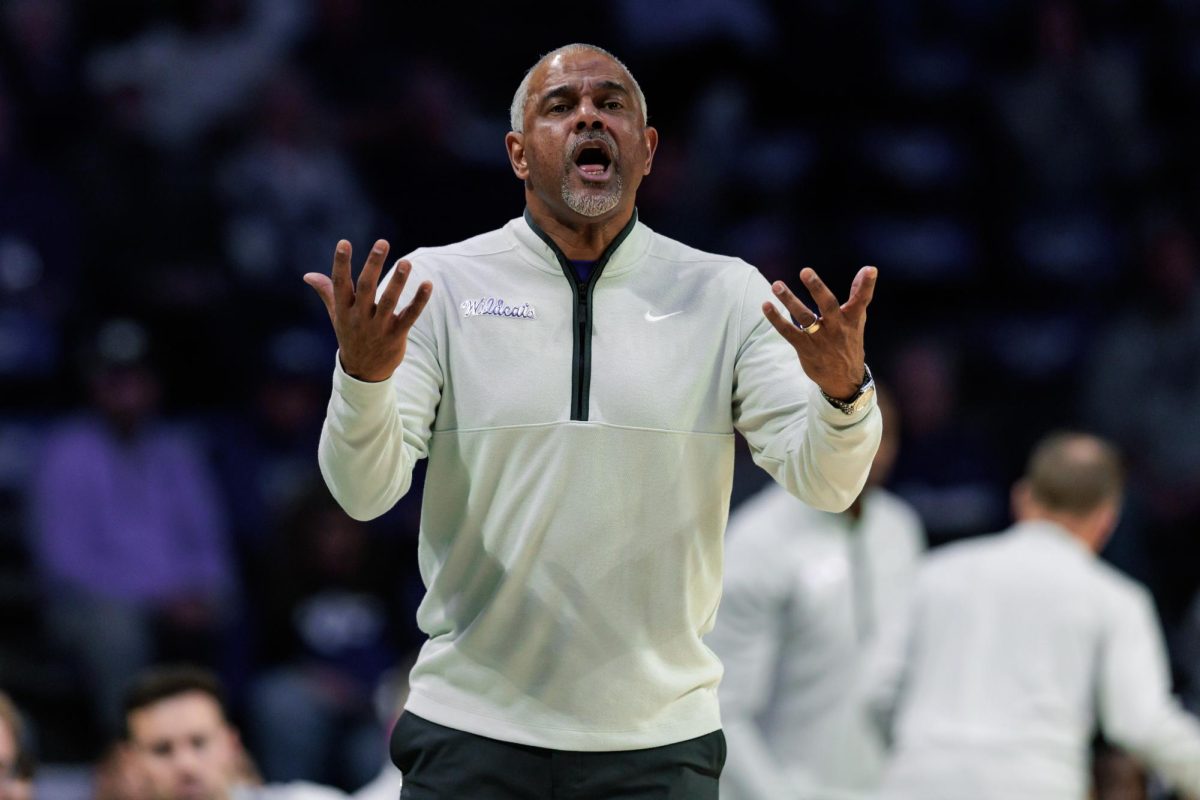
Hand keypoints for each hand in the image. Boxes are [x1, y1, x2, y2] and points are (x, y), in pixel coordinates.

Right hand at [304, 239, 432, 382]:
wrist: (363, 373)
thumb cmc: (350, 336)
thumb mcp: (336, 316)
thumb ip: (327, 292)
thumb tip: (308, 275)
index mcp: (344, 309)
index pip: (340, 283)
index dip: (341, 263)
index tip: (344, 243)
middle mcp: (359, 317)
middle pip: (366, 288)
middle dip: (373, 265)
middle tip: (382, 243)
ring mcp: (378, 327)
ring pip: (389, 301)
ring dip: (398, 281)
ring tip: (407, 262)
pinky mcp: (396, 335)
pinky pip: (409, 316)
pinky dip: (419, 301)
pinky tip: (428, 284)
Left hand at [761, 266, 876, 399]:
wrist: (843, 379)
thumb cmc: (849, 341)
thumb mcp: (857, 319)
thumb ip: (859, 293)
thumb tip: (868, 268)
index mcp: (852, 319)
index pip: (862, 299)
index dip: (867, 285)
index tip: (871, 269)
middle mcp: (837, 327)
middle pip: (829, 305)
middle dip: (817, 288)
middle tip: (805, 271)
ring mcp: (820, 338)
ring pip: (805, 317)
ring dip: (790, 300)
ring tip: (776, 285)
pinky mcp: (805, 348)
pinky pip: (788, 332)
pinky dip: (776, 319)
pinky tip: (766, 305)